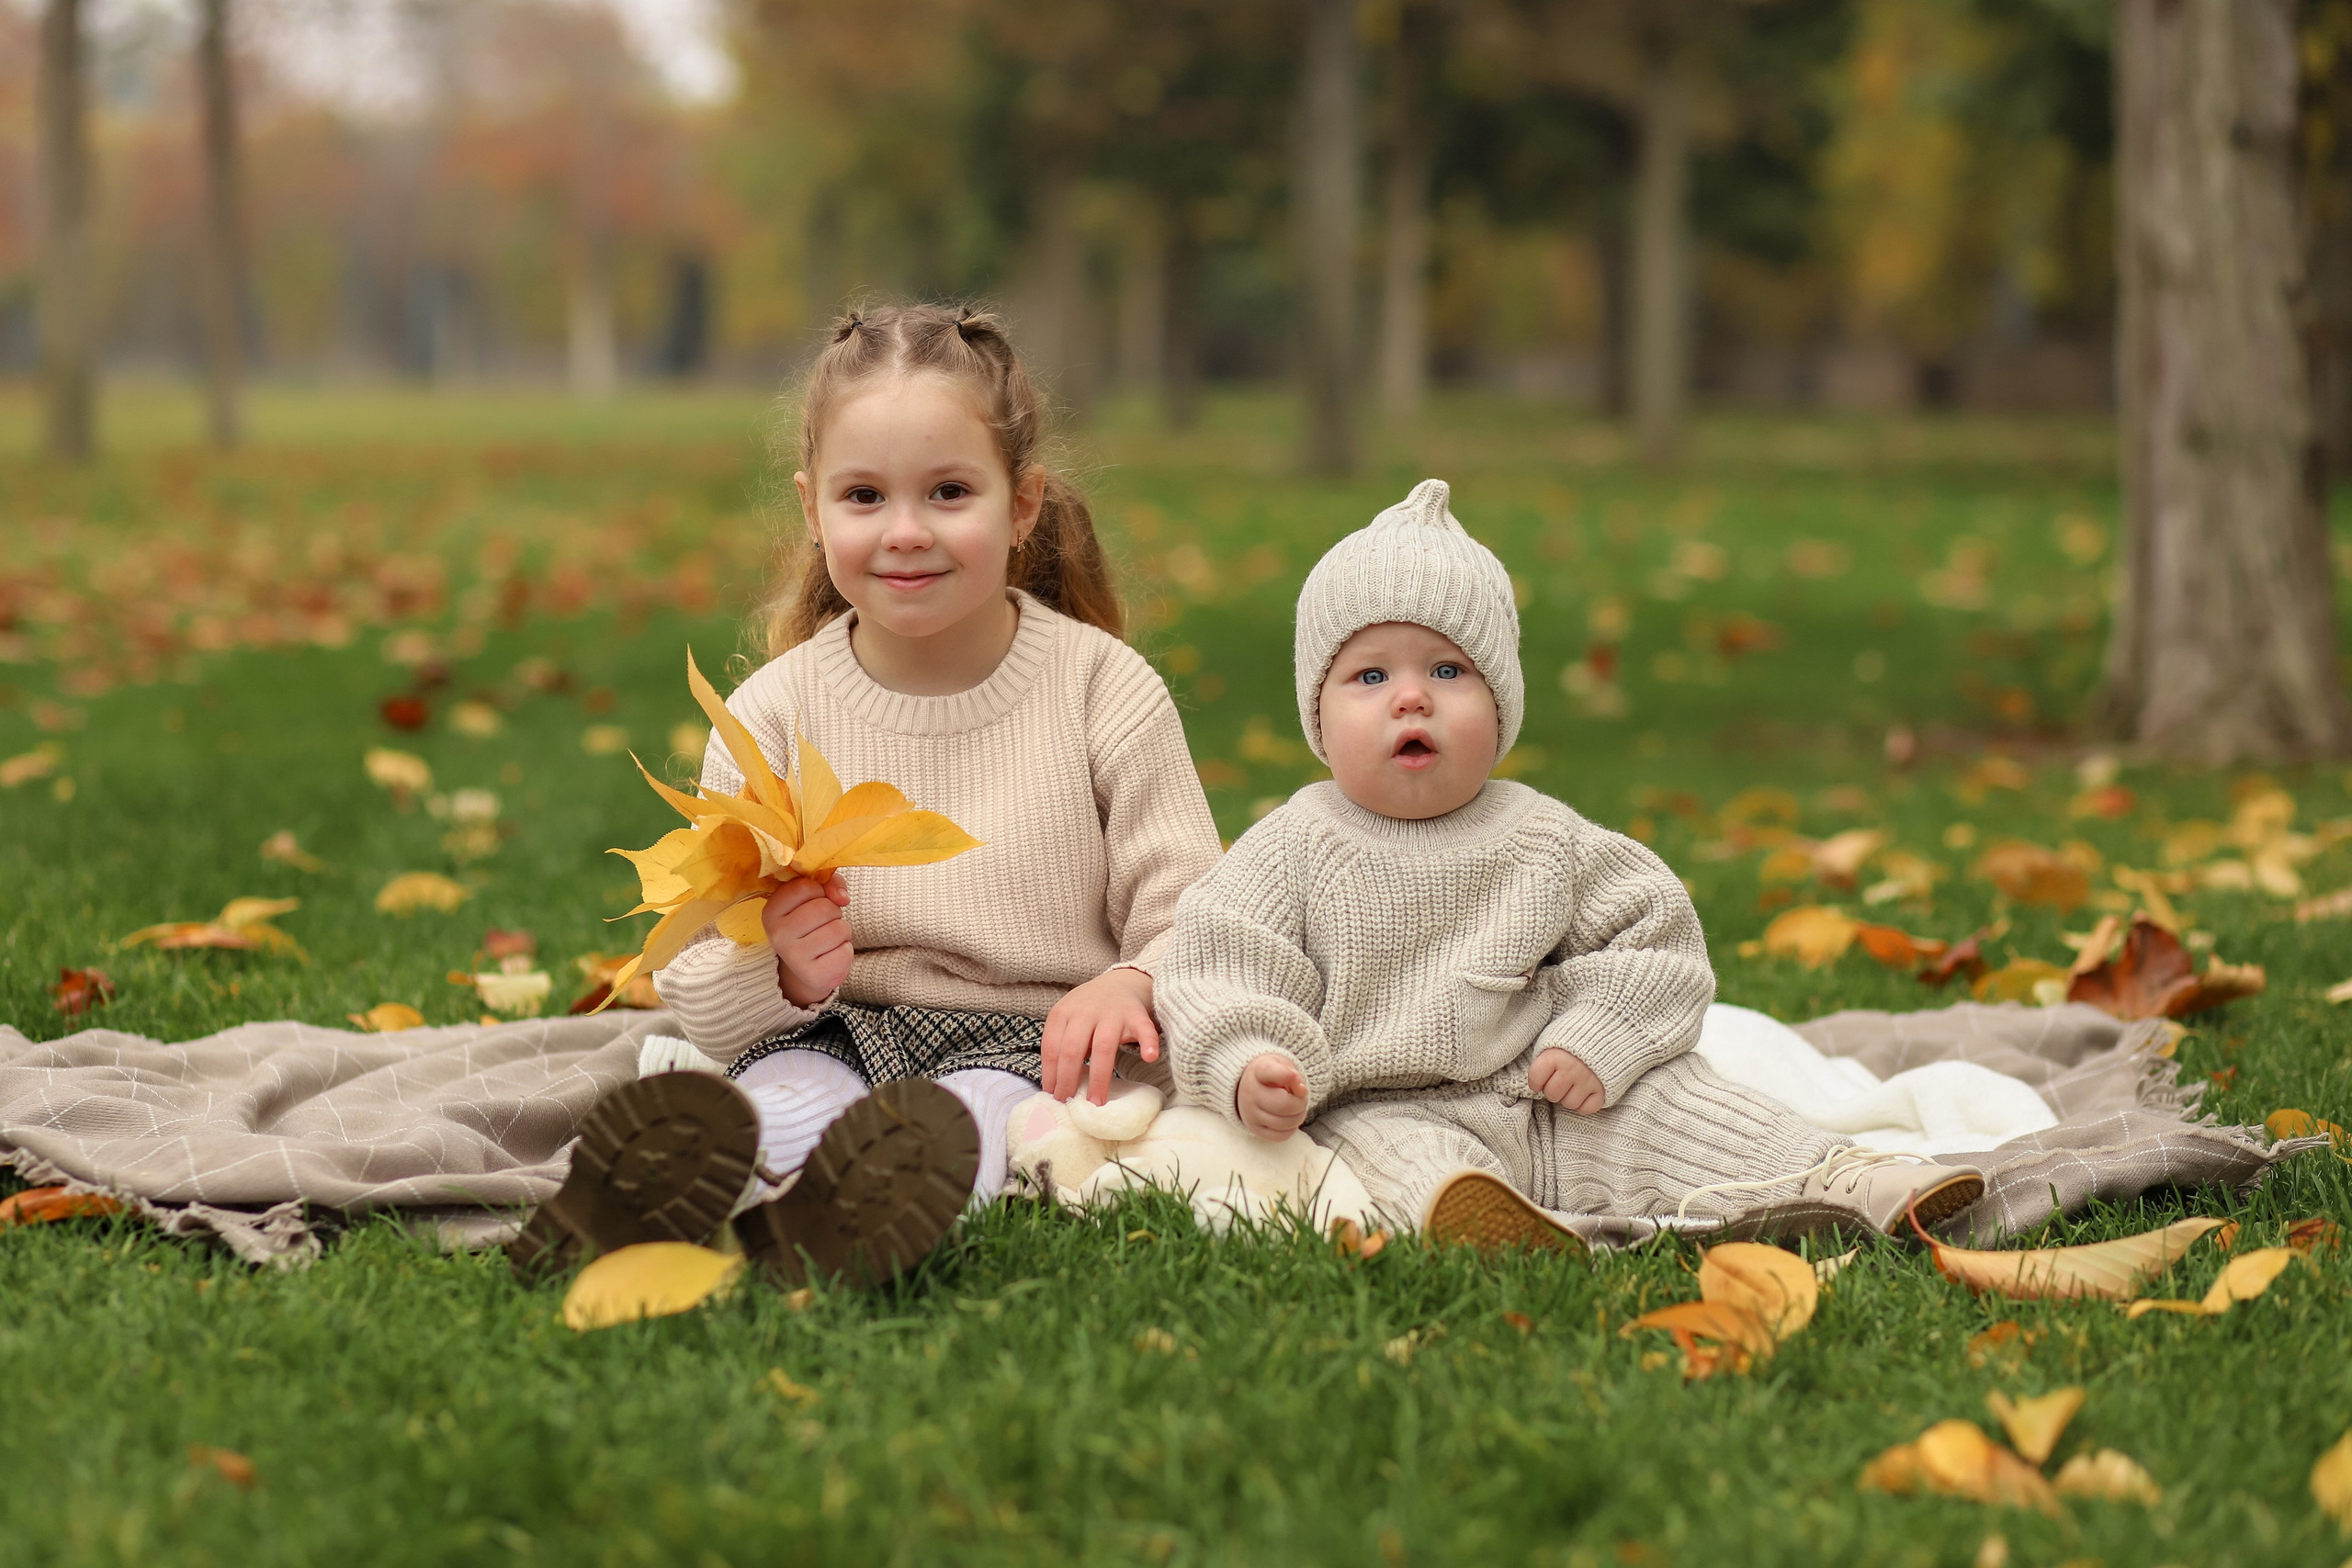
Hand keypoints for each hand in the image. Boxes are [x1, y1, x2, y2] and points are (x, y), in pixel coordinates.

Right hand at [762, 872, 851, 1006]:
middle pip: (824, 908)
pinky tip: (831, 955)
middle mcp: (777, 935)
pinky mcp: (813, 975)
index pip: (804, 887)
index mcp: (771, 911)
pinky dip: (846, 950)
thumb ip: (829, 882)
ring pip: (838, 929)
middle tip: (824, 923)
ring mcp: (793, 957)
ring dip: (842, 931)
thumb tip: (842, 897)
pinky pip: (845, 952)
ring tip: (829, 939)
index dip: (819, 890)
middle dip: (834, 911)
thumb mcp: (815, 896)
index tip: (814, 901)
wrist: (808, 967)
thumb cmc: (813, 924)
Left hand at [1042, 967, 1158, 1104]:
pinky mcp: (1137, 1015)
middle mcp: (1086, 1011)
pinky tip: (1149, 1058)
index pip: (1052, 1047)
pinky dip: (1148, 1043)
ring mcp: (1113, 1013)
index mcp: (1063, 1013)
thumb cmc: (1089, 1010)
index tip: (1053, 1096)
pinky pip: (1144, 1030)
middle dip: (1069, 1080)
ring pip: (1104, 1047)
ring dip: (1099, 1077)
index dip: (1051, 1074)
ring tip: (1096, 1101)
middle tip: (1070, 1103)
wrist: (1119, 983)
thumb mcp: (1067, 1019)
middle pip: (1073, 1049)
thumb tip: (1055, 1086)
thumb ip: (1061, 1044)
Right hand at [1236, 1053, 1308, 1140]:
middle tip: (1301, 1098)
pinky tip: (1289, 1118)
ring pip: (1284, 1123)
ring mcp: (1251, 1113)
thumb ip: (1293, 1075)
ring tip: (1296, 1108)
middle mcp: (1250, 1093)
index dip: (1286, 1075)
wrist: (1250, 1088)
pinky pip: (1281, 1136)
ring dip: (1298, 1116)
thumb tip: (1302, 1091)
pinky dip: (1291, 1129)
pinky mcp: (1255, 1129)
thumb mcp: (1282, 1066)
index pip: (1270, 1072)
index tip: (1296, 1077)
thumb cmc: (1271, 1076)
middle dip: (1301, 1103)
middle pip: (1285, 1105)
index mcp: (1258, 1071)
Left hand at [1530, 1047, 1603, 1114]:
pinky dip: (1584, 1104)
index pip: (1535, 1079)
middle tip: (1559, 1082)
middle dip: (1552, 1091)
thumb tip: (1536, 1080)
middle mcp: (1572, 1069)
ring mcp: (1588, 1080)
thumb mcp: (1552, 1042)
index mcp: (1556, 1056)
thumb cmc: (1571, 1041)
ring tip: (1572, 1085)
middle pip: (1552, 1095)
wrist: (1602, 1034)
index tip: (1540, 1080)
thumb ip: (1543, 1060)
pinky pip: (1587, 1109)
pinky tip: (1583, 1092)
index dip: (1535, 1082)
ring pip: (1570, 1104)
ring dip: (1569, 1097)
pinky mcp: (1602, 1089)